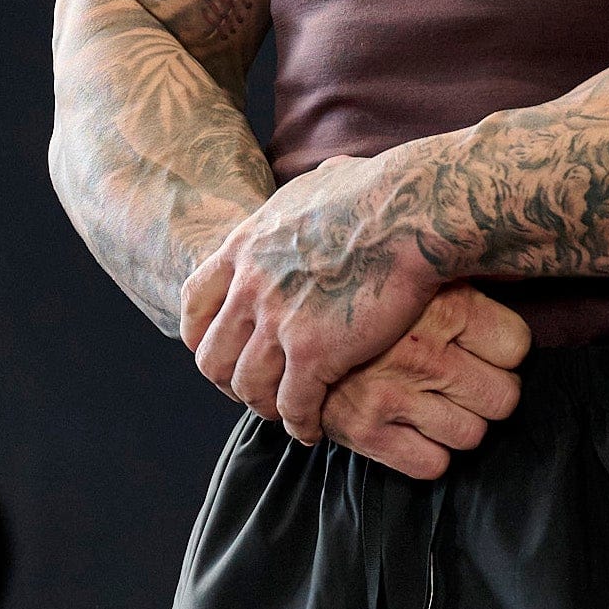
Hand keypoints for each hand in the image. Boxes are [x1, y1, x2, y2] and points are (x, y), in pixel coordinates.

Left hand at [180, 152, 439, 445]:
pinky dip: (301, 423)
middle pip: (212, 355)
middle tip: (254, 389)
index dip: (201, 332)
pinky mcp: (314, 352)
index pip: (194, 302)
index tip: (221, 346)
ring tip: (287, 412)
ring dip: (265, 406)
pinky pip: (293, 404)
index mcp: (248, 245)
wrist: (414, 209)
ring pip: (248, 386)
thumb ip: (306, 197)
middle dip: (228, 380)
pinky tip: (315, 427)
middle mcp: (252, 286)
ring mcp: (279, 321)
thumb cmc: (383, 190)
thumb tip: (323, 181)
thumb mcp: (323, 180)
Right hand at [321, 283, 531, 478]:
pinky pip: (432, 465)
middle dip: (491, 393)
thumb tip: (524, 264)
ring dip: (461, 424)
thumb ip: (470, 275)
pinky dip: (430, 453)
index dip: (506, 352)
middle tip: (470, 383)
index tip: (488, 349)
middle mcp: (426, 352)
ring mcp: (395, 394)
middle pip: (504, 398)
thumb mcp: (423, 271)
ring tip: (441, 404)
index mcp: (446, 305)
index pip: (518, 347)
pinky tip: (417, 428)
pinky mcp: (367, 431)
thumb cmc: (370, 293)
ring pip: (472, 435)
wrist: (293, 319)